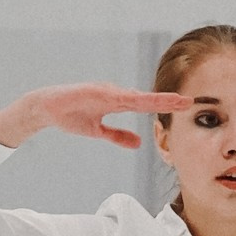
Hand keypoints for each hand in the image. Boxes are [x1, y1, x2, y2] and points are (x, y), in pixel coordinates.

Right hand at [0, 85, 174, 152]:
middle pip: (145, 98)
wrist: (46, 108)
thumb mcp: (98, 131)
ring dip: (152, 99)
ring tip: (171, 101)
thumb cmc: (72, 116)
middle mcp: (114, 93)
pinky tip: (137, 100)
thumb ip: (118, 136)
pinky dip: (125, 98)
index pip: (147, 104)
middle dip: (166, 100)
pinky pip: (110, 96)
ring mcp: (103, 91)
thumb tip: (139, 143)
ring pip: (132, 96)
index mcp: (118, 102)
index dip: (166, 105)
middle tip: (189, 101)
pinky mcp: (90, 92)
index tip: (186, 106)